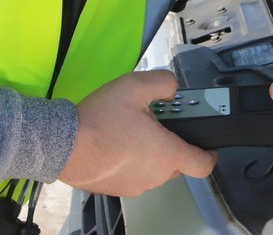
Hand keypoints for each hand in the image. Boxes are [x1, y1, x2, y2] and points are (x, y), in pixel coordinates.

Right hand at [59, 70, 216, 195]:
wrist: (62, 144)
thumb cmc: (100, 119)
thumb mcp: (135, 86)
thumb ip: (163, 83)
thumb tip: (172, 88)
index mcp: (167, 154)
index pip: (203, 164)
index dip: (210, 154)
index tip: (209, 144)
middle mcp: (155, 175)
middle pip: (177, 163)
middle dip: (172, 143)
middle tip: (158, 122)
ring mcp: (135, 185)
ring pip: (153, 168)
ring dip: (149, 152)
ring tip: (131, 129)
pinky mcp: (116, 189)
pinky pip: (133, 174)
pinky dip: (131, 161)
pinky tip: (115, 142)